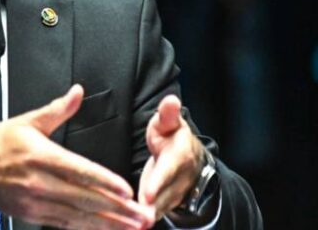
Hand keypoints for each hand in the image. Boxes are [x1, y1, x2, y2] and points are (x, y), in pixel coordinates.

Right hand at [0, 85, 156, 228]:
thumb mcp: (28, 121)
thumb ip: (58, 109)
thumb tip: (76, 92)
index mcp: (40, 156)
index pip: (78, 171)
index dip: (104, 182)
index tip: (126, 190)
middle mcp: (39, 182)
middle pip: (84, 198)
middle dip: (116, 209)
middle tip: (141, 214)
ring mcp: (36, 202)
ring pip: (78, 216)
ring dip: (108, 223)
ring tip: (132, 227)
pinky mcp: (33, 215)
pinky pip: (65, 224)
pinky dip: (87, 228)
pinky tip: (106, 229)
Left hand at [137, 95, 205, 217]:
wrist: (190, 158)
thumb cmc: (172, 136)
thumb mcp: (169, 123)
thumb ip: (168, 115)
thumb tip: (171, 100)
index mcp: (179, 156)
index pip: (168, 172)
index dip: (158, 183)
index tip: (147, 194)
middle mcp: (180, 179)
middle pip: (164, 196)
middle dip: (151, 208)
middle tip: (138, 219)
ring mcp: (174, 194)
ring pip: (160, 209)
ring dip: (147, 219)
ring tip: (132, 227)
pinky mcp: (165, 204)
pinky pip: (154, 214)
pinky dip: (142, 222)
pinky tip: (127, 228)